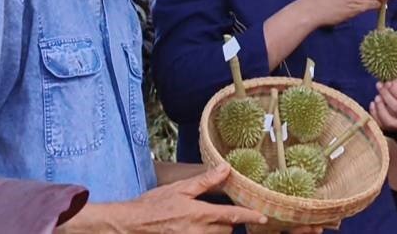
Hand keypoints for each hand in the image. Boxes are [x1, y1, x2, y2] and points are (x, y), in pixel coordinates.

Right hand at [90, 164, 265, 232]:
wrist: (133, 224)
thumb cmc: (154, 204)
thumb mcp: (180, 188)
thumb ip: (205, 181)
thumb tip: (226, 169)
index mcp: (200, 214)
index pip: (232, 216)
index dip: (250, 217)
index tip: (264, 218)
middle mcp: (199, 231)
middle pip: (227, 229)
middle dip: (230, 221)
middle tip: (229, 211)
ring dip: (219, 229)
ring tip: (212, 219)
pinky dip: (208, 233)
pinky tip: (202, 226)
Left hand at [369, 78, 396, 131]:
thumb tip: (387, 83)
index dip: (395, 91)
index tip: (388, 82)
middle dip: (386, 96)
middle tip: (379, 86)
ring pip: (389, 120)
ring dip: (380, 107)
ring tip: (376, 97)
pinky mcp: (389, 129)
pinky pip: (381, 124)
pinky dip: (375, 114)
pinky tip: (372, 104)